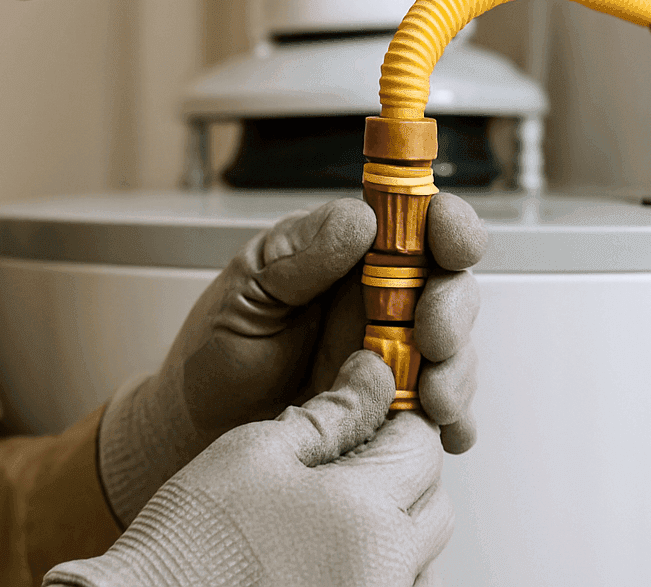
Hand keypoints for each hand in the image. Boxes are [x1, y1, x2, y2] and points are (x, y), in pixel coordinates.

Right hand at [46, 352, 451, 586]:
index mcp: (367, 513)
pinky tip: (324, 552)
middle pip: (431, 503)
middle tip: (344, 456)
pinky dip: (376, 564)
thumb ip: (328, 414)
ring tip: (328, 510)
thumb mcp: (256, 450)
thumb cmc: (193, 538)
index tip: (366, 407)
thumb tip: (373, 377)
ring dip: (393, 524)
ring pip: (420, 555)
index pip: (422, 446)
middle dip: (402, 469)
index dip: (396, 417)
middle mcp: (386, 570)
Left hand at [98, 192, 485, 522]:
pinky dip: (456, 422)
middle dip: (453, 308)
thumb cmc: (215, 353)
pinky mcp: (395, 411)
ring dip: (456, 370)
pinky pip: (444, 414)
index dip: (446, 223)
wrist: (194, 430)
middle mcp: (381, 302)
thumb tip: (361, 219)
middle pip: (450, 286)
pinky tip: (445, 432)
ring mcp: (394, 358)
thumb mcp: (247, 291)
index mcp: (350, 257)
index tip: (448, 238)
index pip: (417, 222)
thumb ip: (300, 255)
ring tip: (430, 396)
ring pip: (456, 350)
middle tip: (431, 336)